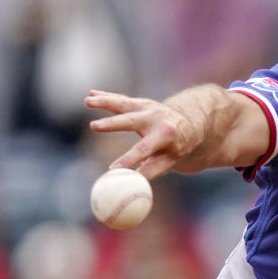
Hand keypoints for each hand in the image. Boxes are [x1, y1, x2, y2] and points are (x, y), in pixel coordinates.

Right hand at [85, 89, 206, 179]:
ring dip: (105, 102)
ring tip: (88, 101)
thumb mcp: (170, 160)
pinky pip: (120, 100)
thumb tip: (131, 184)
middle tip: (94, 126)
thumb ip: (151, 170)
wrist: (189, 124)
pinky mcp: (140, 103)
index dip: (129, 159)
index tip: (113, 169)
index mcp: (167, 134)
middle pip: (131, 121)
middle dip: (113, 124)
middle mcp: (156, 118)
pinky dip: (105, 96)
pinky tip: (91, 94)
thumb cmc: (176, 147)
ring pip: (124, 104)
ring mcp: (147, 107)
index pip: (145, 149)